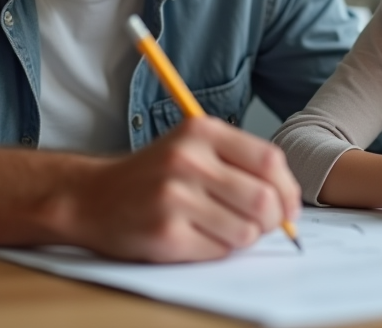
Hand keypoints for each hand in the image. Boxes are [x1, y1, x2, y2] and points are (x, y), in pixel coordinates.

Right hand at [74, 117, 300, 261]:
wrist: (92, 197)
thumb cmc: (155, 175)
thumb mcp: (194, 148)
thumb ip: (240, 164)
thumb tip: (289, 201)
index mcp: (201, 130)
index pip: (269, 161)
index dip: (287, 189)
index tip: (288, 206)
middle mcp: (187, 160)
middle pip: (263, 200)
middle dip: (273, 220)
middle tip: (262, 225)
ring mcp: (174, 197)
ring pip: (246, 231)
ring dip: (243, 237)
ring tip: (221, 227)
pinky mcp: (165, 233)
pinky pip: (219, 251)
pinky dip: (218, 250)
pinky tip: (198, 237)